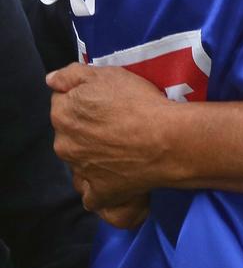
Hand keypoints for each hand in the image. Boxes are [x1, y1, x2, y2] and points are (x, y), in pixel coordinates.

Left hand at [47, 63, 169, 208]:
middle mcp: (64, 145)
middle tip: (113, 120)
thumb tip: (51, 81)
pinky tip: (115, 174)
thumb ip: (71, 75)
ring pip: (80, 159)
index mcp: (62, 115)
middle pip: (69, 132)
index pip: (62, 102)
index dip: (83, 98)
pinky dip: (99, 185)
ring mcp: (80, 171)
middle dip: (84, 126)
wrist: (165, 139)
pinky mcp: (98, 193)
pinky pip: (91, 192)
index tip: (103, 99)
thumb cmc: (137, 102)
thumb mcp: (106, 74)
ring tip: (121, 145)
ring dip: (92, 153)